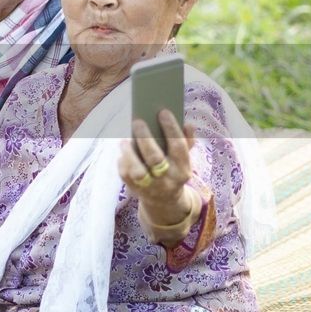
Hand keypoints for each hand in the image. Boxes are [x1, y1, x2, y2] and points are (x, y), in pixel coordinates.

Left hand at [120, 110, 197, 227]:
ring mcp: (151, 187)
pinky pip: (125, 175)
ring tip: (125, 139)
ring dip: (129, 152)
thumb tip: (188, 123)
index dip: (171, 128)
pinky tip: (123, 151)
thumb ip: (186, 140)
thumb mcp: (184, 158)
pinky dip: (122, 161)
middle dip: (145, 138)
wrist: (165, 200)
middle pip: (155, 158)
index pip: (178, 146)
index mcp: (183, 169)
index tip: (163, 111)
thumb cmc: (173, 169)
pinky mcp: (135, 190)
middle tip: (137, 121)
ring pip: (137, 171)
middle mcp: (168, 180)